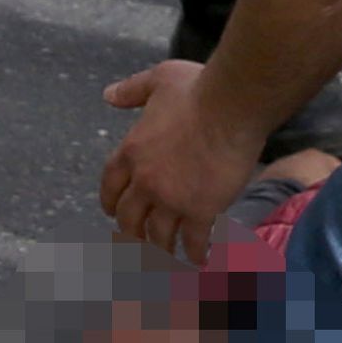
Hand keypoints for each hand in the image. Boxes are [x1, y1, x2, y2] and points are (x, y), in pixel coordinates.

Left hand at [97, 60, 261, 255]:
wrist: (232, 104)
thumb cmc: (198, 88)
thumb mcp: (157, 80)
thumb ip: (132, 90)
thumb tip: (109, 95)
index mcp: (131, 151)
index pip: (110, 187)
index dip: (110, 203)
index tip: (113, 214)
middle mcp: (145, 181)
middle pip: (129, 220)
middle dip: (131, 235)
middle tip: (136, 246)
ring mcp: (172, 199)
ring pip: (158, 237)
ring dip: (161, 251)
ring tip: (166, 262)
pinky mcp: (201, 210)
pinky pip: (194, 241)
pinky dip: (196, 253)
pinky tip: (200, 261)